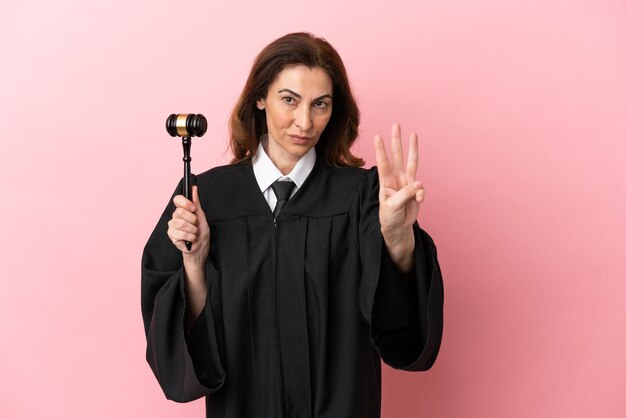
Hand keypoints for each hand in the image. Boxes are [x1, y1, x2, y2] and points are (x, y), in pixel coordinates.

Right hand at [167, 185, 209, 266]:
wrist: (200, 248)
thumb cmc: (201, 232)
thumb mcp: (201, 216)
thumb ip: (196, 202)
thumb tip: (194, 188)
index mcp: (182, 210)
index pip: (177, 199)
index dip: (185, 203)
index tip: (193, 208)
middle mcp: (175, 216)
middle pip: (179, 212)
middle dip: (192, 219)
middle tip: (196, 225)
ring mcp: (172, 226)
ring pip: (181, 224)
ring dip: (193, 230)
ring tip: (195, 233)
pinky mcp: (171, 235)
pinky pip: (181, 234)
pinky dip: (191, 237)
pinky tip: (191, 239)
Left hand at [374, 123, 423, 270]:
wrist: (398, 228)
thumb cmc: (389, 217)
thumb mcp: (392, 206)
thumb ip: (405, 194)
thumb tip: (418, 184)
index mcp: (385, 181)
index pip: (383, 162)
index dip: (381, 150)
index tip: (378, 136)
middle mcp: (396, 178)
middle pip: (397, 155)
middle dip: (396, 140)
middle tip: (396, 125)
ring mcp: (407, 183)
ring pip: (411, 161)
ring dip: (412, 148)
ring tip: (413, 134)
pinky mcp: (416, 190)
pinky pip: (421, 188)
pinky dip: (421, 193)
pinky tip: (418, 200)